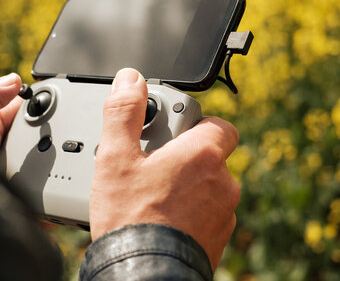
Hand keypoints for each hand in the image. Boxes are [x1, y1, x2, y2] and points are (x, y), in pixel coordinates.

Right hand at [90, 68, 239, 270]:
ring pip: (208, 185)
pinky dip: (191, 211)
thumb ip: (124, 112)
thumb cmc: (131, 219)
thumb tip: (131, 80)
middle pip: (209, 155)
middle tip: (153, 165)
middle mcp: (223, 182)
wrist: (143, 275)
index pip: (218, 124)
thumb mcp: (116, 158)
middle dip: (184, 155)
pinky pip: (207, 213)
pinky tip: (163, 217)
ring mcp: (224, 212)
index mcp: (204, 155)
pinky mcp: (219, 238)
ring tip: (153, 194)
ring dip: (188, 184)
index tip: (169, 133)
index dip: (194, 124)